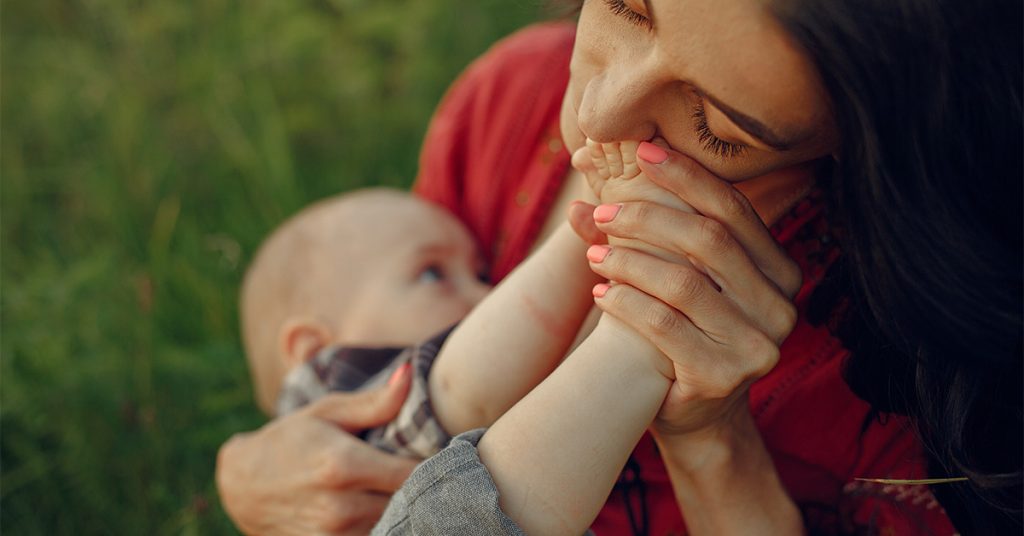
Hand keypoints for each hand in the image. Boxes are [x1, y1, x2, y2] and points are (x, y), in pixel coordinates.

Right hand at [215, 371, 418, 534]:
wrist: (241, 485)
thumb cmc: (289, 440)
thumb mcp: (328, 412)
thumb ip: (375, 402)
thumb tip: (410, 374)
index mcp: (344, 465)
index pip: (414, 473)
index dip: (434, 464)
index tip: (443, 452)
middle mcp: (340, 507)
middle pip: (408, 501)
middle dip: (421, 485)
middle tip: (427, 468)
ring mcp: (333, 535)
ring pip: (394, 522)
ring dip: (402, 505)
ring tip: (399, 485)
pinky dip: (382, 522)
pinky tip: (379, 503)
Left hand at [582, 143, 802, 437]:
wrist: (692, 411)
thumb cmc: (682, 330)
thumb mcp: (674, 276)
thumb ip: (642, 226)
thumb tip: (586, 161)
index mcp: (780, 270)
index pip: (734, 209)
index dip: (687, 177)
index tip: (642, 153)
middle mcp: (780, 305)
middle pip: (709, 241)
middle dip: (649, 219)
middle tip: (604, 215)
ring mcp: (757, 344)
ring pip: (683, 283)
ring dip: (630, 262)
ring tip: (594, 256)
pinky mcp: (724, 376)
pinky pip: (666, 327)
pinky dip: (627, 304)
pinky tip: (602, 294)